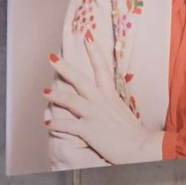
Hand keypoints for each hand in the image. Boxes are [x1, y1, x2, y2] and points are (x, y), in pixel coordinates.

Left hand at [44, 52, 161, 164]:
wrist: (142, 147)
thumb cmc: (134, 133)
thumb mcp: (122, 113)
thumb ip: (110, 107)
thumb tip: (103, 107)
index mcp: (110, 96)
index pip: (102, 68)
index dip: (94, 52)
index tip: (88, 37)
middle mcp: (101, 102)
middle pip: (81, 79)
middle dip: (65, 67)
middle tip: (51, 57)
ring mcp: (94, 114)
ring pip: (71, 100)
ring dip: (55, 95)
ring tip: (43, 91)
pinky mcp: (89, 129)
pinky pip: (68, 125)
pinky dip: (57, 124)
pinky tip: (47, 123)